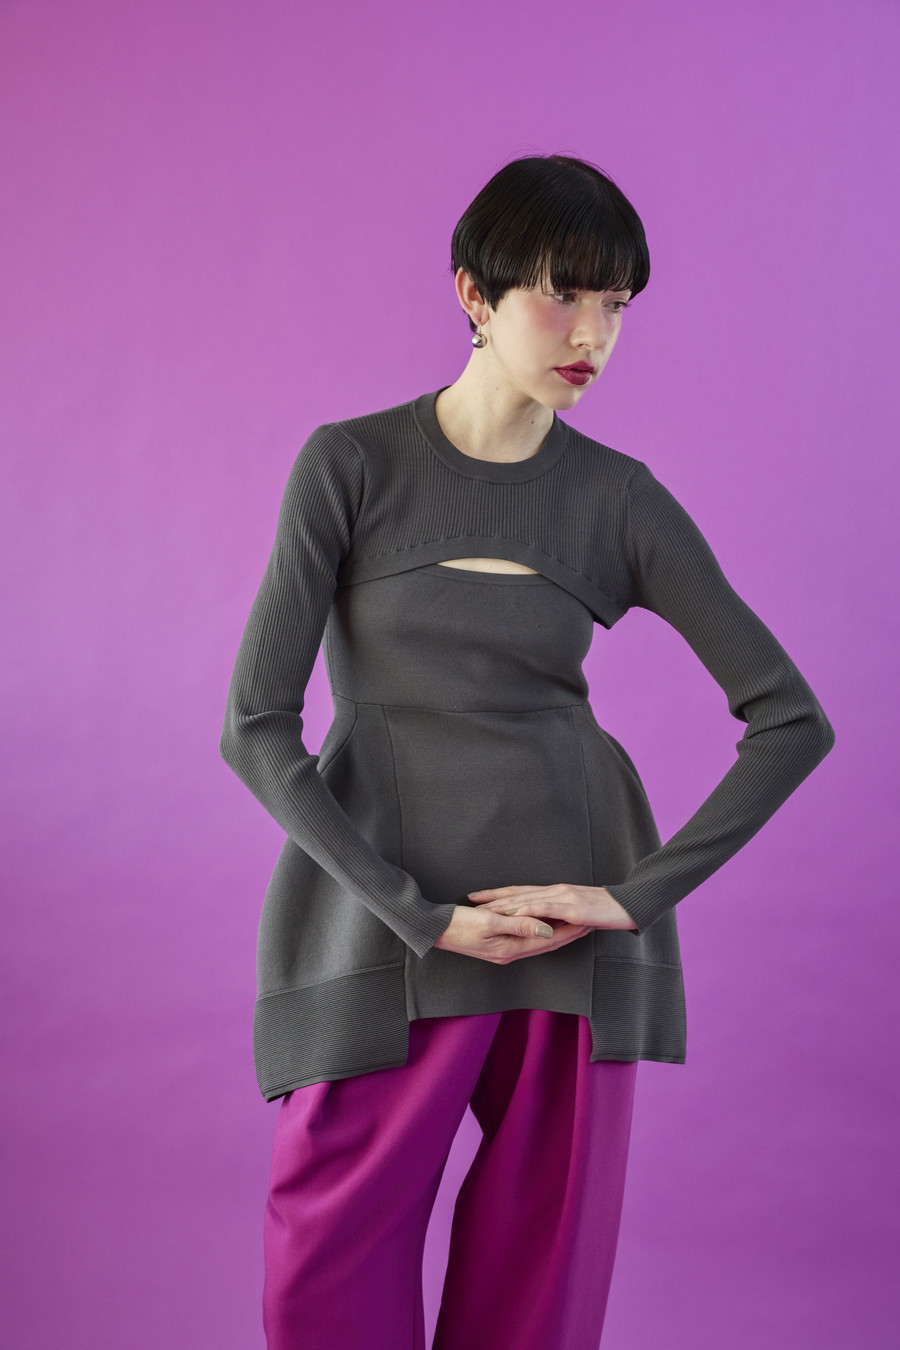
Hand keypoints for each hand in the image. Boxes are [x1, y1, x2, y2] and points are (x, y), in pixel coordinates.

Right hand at [432, 902, 592, 964]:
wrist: (434, 929)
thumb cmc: (459, 924)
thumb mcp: (490, 922)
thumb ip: (520, 924)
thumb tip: (548, 929)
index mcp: (510, 948)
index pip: (547, 940)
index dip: (568, 931)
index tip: (586, 921)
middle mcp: (509, 951)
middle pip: (546, 943)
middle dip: (568, 933)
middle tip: (588, 923)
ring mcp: (503, 948)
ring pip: (538, 940)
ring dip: (556, 931)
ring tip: (574, 922)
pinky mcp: (497, 942)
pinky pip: (526, 936)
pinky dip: (540, 929)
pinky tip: (546, 922)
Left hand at [467, 883, 637, 931]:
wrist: (627, 906)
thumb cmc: (604, 909)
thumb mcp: (577, 910)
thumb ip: (559, 914)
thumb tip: (542, 922)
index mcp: (554, 891)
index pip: (519, 891)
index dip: (497, 894)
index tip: (477, 896)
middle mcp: (554, 891)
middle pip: (517, 894)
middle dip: (492, 899)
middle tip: (470, 902)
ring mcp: (562, 897)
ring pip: (526, 900)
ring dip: (503, 906)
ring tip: (484, 911)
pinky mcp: (571, 907)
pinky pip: (545, 909)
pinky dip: (527, 912)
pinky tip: (513, 916)